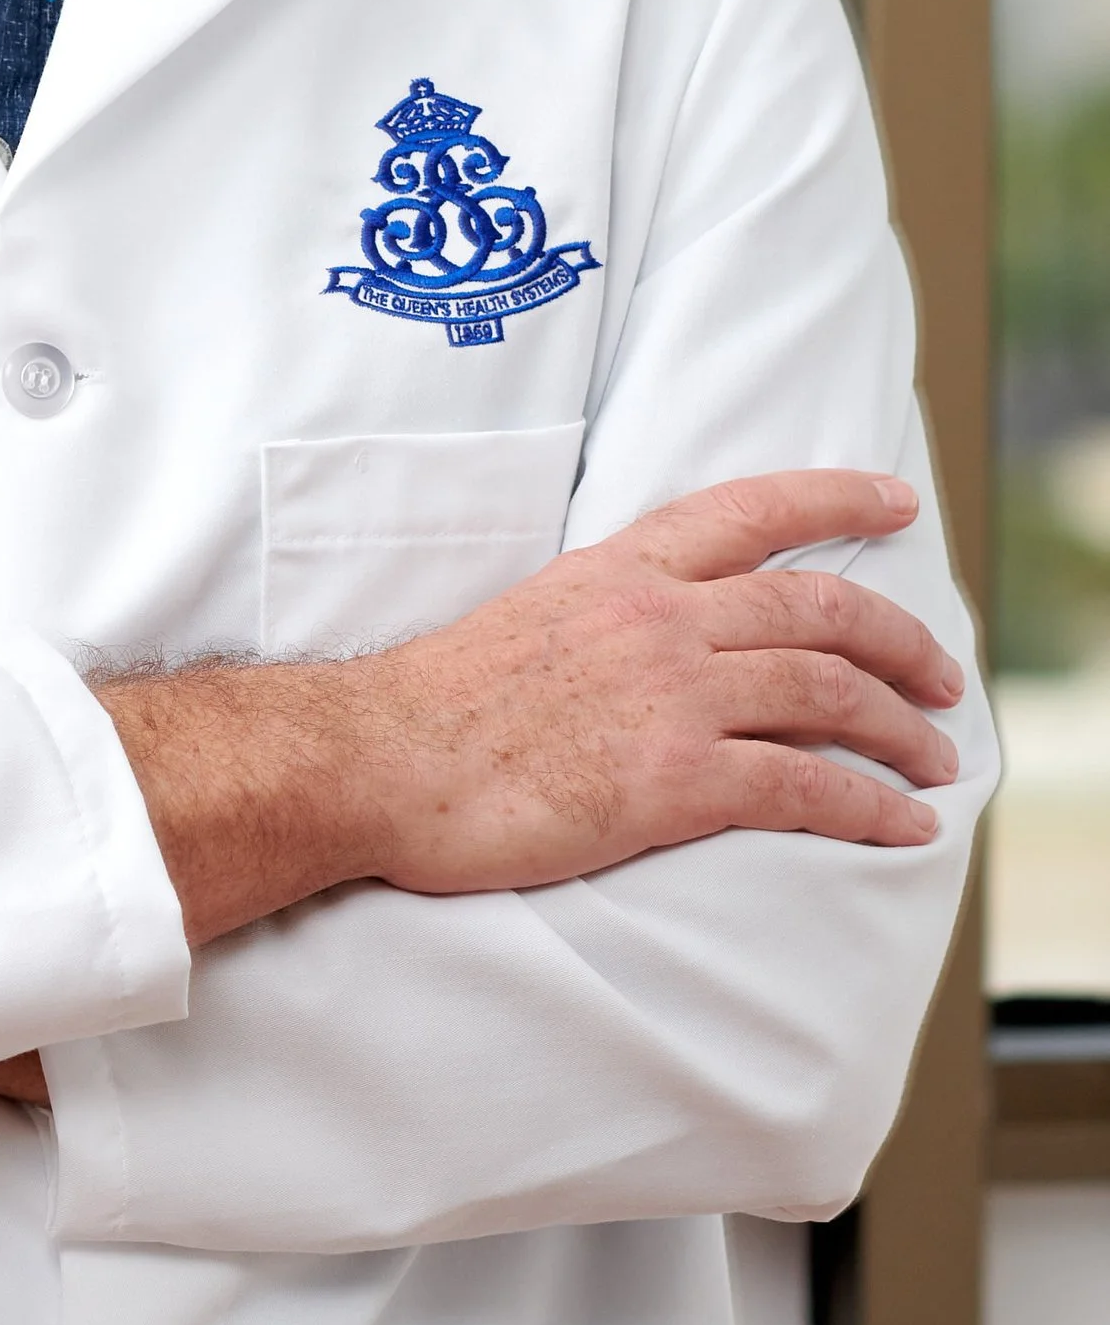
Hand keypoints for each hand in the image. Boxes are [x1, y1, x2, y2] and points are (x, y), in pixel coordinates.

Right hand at [104, 468, 966, 948]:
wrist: (381, 758)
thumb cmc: (439, 702)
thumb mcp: (533, 613)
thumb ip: (609, 611)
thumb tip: (659, 634)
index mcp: (621, 569)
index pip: (752, 511)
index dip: (836, 500)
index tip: (893, 501)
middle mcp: (659, 619)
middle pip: (820, 612)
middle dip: (904, 643)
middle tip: (943, 676)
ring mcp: (669, 696)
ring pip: (829, 695)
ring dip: (903, 730)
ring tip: (936, 757)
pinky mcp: (671, 780)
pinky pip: (803, 787)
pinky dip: (868, 807)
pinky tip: (900, 825)